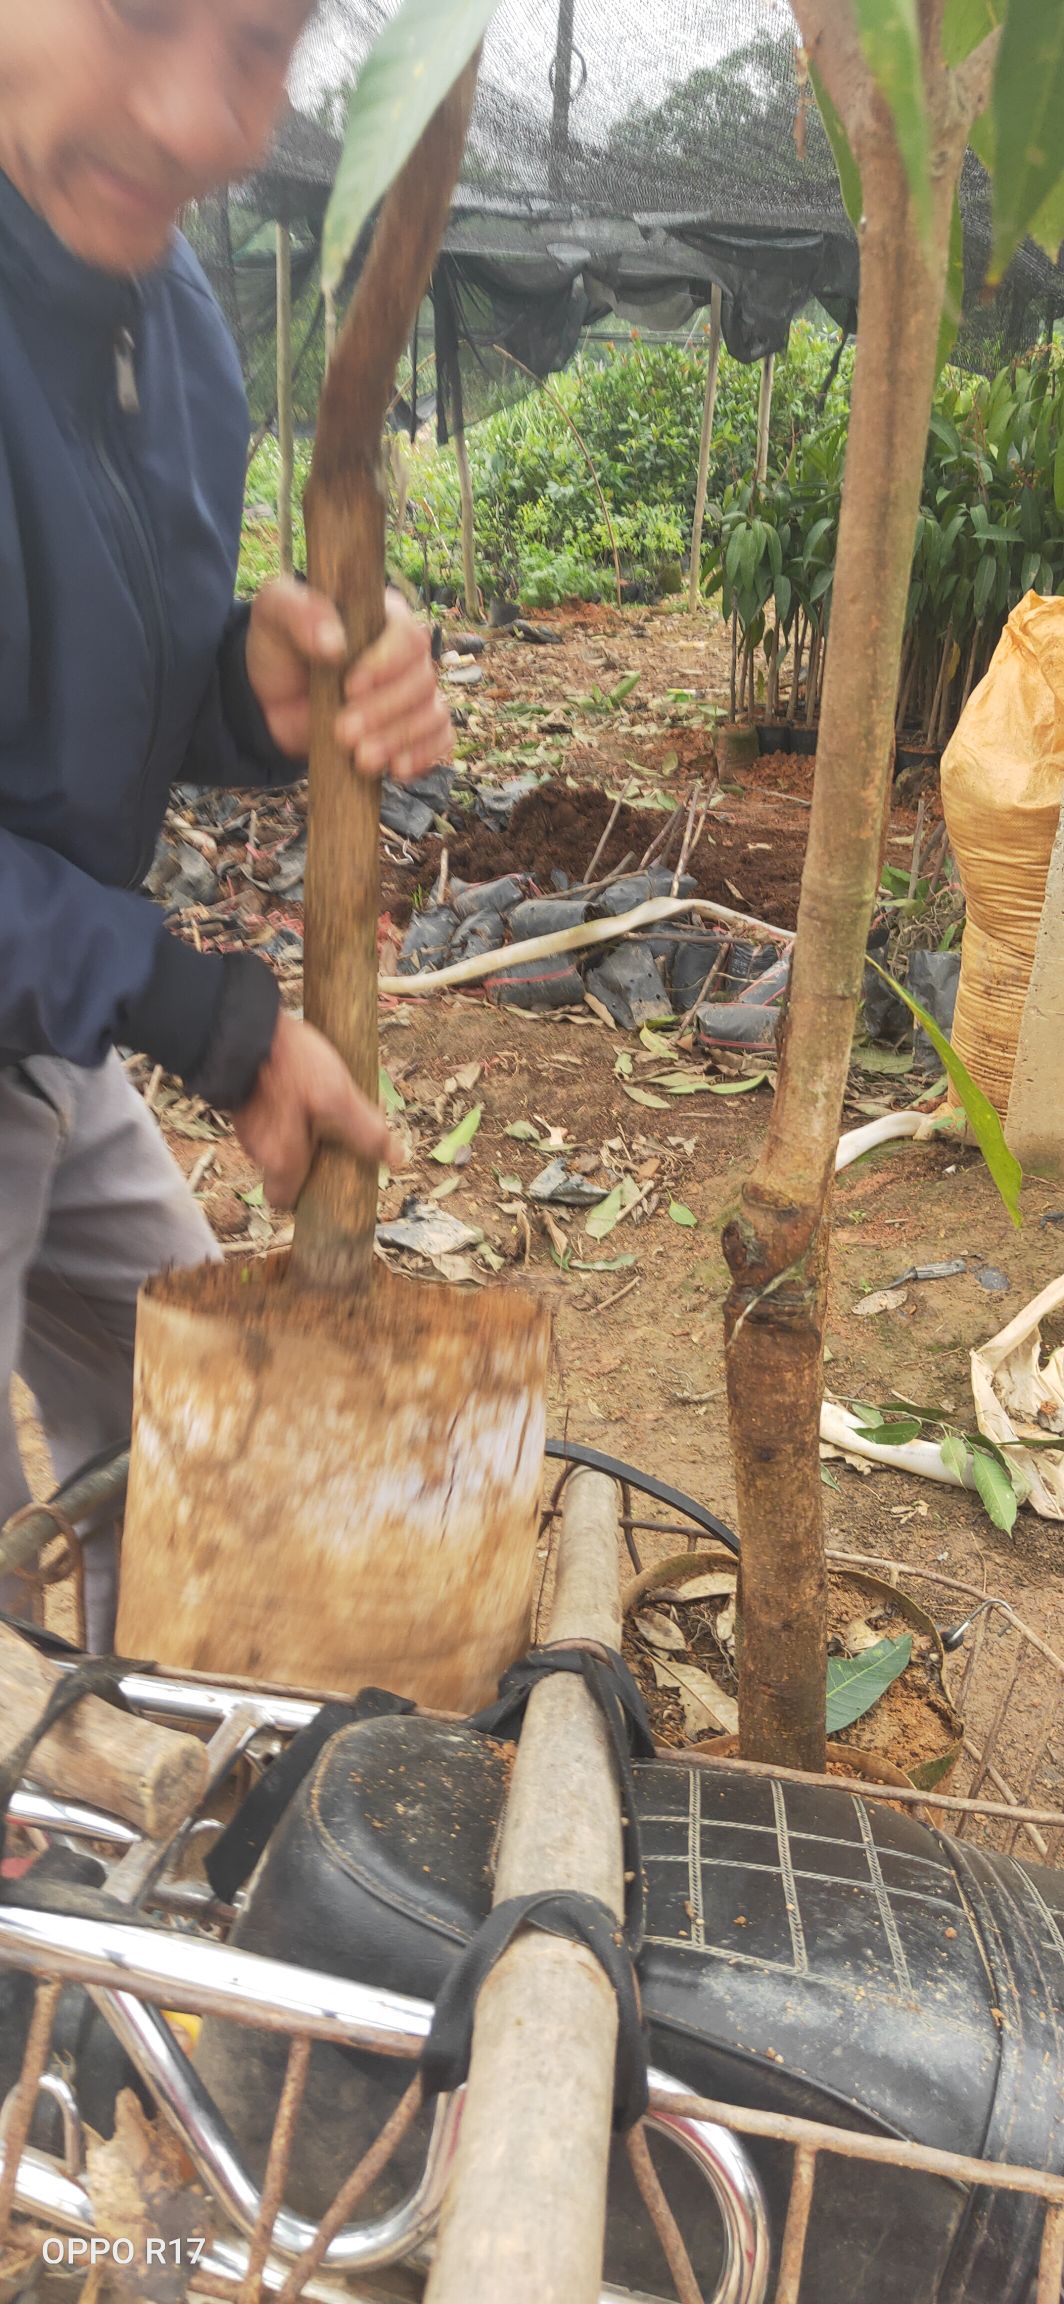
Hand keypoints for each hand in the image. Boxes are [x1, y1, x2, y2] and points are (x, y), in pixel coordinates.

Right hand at [230, 1010, 401, 1207]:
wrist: (239, 1025)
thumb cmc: (287, 1067)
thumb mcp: (337, 1098)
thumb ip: (365, 1133)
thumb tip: (396, 1160)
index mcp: (279, 1160)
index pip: (285, 1201)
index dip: (307, 1195)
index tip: (331, 1177)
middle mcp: (257, 1148)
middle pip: (287, 1168)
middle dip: (315, 1154)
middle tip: (340, 1131)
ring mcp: (246, 1122)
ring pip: (280, 1138)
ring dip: (304, 1126)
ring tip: (327, 1097)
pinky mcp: (244, 1098)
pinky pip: (271, 1113)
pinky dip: (288, 1104)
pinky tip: (304, 1079)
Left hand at [245, 579, 451, 781]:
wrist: (269, 702)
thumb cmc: (278, 649)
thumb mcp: (273, 614)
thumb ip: (299, 612)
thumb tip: (335, 643)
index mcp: (383, 619)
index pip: (409, 636)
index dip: (387, 664)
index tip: (350, 688)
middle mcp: (406, 656)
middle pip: (423, 680)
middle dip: (384, 711)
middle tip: (343, 733)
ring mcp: (412, 695)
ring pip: (432, 714)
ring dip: (399, 739)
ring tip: (361, 759)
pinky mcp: (412, 729)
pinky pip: (439, 740)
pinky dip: (424, 756)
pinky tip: (396, 769)